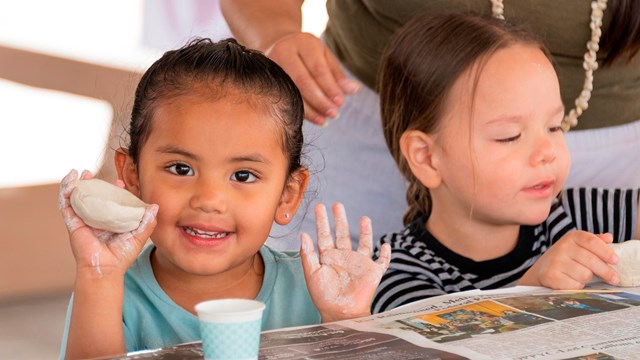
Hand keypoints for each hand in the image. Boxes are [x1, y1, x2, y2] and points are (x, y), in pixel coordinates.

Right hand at [59, 169, 157, 275]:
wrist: (106, 268)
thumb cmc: (122, 255)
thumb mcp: (139, 236)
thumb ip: (148, 221)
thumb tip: (155, 206)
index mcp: (109, 221)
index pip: (110, 201)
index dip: (114, 190)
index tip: (120, 182)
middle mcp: (95, 219)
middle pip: (92, 197)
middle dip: (92, 184)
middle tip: (94, 173)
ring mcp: (83, 220)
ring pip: (76, 198)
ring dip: (76, 184)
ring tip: (80, 172)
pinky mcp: (73, 223)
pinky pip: (66, 205)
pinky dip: (66, 192)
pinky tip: (70, 181)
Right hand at [265, 32, 360, 124]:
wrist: (278, 46)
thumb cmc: (308, 55)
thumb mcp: (325, 58)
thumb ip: (337, 75)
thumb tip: (354, 90)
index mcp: (304, 43)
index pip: (318, 68)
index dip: (329, 87)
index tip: (341, 103)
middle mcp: (284, 51)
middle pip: (302, 81)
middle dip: (320, 100)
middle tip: (334, 114)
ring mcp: (271, 65)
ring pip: (291, 91)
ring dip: (310, 110)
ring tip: (325, 120)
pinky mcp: (265, 79)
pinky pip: (283, 98)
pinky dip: (300, 111)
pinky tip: (314, 119)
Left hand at [300, 203, 390, 321]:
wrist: (341, 313)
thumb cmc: (323, 296)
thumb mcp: (312, 274)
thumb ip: (308, 254)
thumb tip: (303, 234)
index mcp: (328, 257)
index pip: (324, 235)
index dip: (322, 221)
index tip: (319, 207)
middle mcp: (344, 258)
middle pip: (342, 234)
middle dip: (340, 219)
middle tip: (337, 204)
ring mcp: (359, 264)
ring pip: (363, 243)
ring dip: (365, 231)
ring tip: (365, 217)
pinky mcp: (372, 272)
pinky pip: (382, 261)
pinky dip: (385, 253)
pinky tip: (386, 245)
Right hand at [519, 231, 618, 288]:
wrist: (541, 270)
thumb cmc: (566, 258)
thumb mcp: (579, 246)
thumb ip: (595, 242)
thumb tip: (609, 238)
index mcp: (572, 237)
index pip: (592, 242)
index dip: (605, 252)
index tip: (616, 261)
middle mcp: (562, 247)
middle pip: (591, 260)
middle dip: (605, 271)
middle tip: (614, 279)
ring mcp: (555, 261)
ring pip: (584, 275)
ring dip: (587, 279)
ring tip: (581, 276)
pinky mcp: (551, 276)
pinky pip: (574, 285)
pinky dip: (577, 286)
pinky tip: (571, 282)